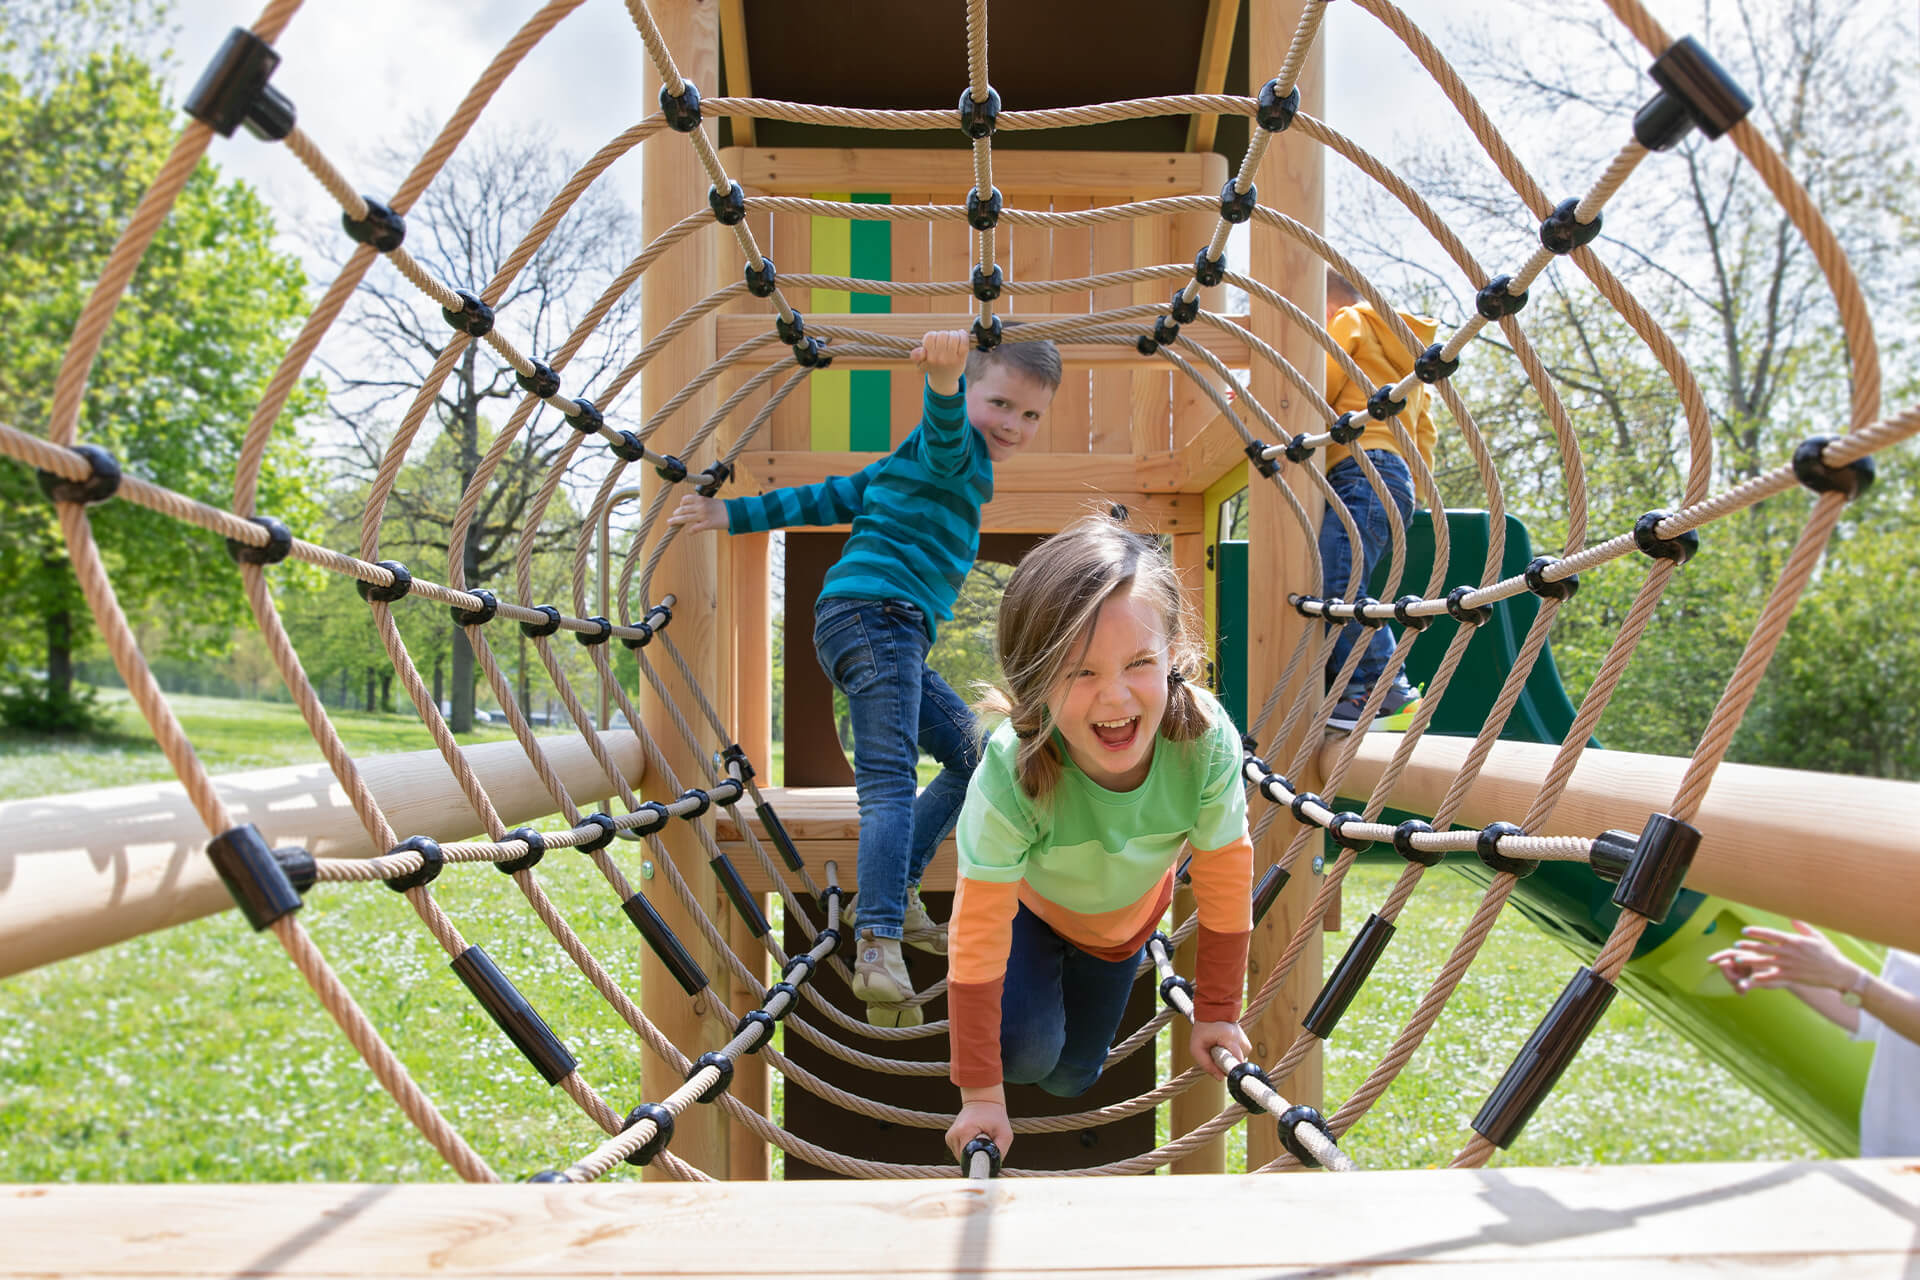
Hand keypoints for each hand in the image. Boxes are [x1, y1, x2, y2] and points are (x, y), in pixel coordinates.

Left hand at [665, 493, 725, 534]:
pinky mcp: (707, 524)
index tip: (680, 507)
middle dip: (676, 514)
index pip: (685, 499)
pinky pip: (694, 528)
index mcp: (701, 499)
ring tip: (670, 523)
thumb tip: (692, 508)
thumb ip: (700, 504)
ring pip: (685, 518)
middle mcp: (700, 506)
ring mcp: (703, 515)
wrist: (734, 513)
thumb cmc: (722, 508)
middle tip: (672, 518)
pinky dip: (690, 531)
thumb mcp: (710, 501)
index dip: (681, 504)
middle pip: (683, 510)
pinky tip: (689, 532)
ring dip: (676, 521)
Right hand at [911, 329, 969, 397]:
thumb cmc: (932, 366)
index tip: (933, 341)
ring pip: (953, 336)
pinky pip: (964, 341)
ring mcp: (952, 358)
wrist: (944, 379)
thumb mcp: (920, 362)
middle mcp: (941, 359)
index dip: (932, 336)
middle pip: (942, 334)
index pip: (929, 337)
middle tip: (943, 340)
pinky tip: (960, 333)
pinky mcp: (962, 358)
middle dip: (943, 335)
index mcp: (930, 358)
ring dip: (953, 334)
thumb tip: (922, 352)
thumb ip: (916, 356)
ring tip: (951, 338)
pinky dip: (963, 335)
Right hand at [945, 1089, 1011, 1163]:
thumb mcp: (1005, 1133)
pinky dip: (967, 1150)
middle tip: (987, 1148)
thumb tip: (993, 1168)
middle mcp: (954, 1134)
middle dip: (976, 1159)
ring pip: (961, 1157)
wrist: (983, 1101)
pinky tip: (974, 1141)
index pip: (968, 1159)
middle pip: (964, 1160)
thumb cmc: (995, 1116)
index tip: (986, 1166)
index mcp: (965, 1132)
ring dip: (971, 1155)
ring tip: (980, 1142)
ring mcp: (950, 1136)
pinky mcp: (949, 1137)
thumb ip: (1000, 1152)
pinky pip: (959, 1152)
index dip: (977, 1165)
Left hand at [1189, 1019, 1252, 1080]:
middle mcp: (1242, 1041)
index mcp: (1231, 1039)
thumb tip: (1220, 1078)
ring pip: (1240, 1062)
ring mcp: (1246, 1042)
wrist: (1213, 1012)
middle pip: (1238, 1065)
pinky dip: (1232, 1056)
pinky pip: (1241, 1057)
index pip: (1237, 1063)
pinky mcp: (1247, 1044)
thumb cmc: (1203, 1030)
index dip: (1231, 1071)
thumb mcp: (1197, 1047)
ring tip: (1219, 1050)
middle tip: (1215, 1056)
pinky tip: (1225, 1049)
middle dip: (1227, 1065)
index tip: (1225, 1073)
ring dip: (1229, 1060)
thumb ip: (1206, 1064)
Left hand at [1708, 920, 1861, 994]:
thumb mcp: (1817, 937)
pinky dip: (1761, 976)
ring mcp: (1790, 966)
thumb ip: (1802, 927)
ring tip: (1738, 958)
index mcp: (1794, 941)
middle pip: (1764, 948)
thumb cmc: (1829, 953)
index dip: (1756, 932)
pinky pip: (1773, 977)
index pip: (1771, 934)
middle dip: (1748, 946)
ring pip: (1765, 962)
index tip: (1744, 931)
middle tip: (1736, 944)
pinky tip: (1751, 976)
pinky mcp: (1792, 977)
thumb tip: (1792, 918)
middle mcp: (1790, 953)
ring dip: (1749, 960)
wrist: (1839, 973)